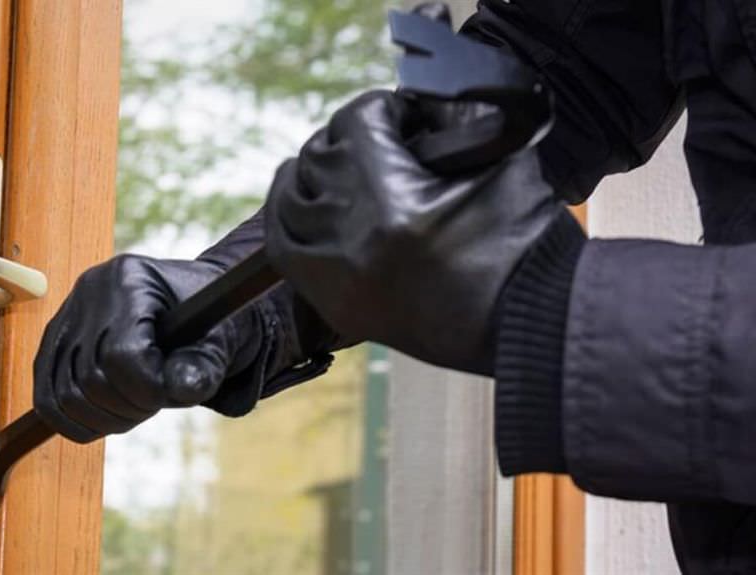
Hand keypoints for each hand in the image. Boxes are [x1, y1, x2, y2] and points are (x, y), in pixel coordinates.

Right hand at [34, 212, 340, 442]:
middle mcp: (90, 290)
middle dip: (127, 407)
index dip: (147, 390)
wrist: (195, 309)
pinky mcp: (56, 340)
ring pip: (62, 393)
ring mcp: (67, 314)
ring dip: (101, 418)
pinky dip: (72, 419)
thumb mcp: (219, 343)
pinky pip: (46, 395)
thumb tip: (180, 388)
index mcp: (131, 280)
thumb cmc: (210, 323)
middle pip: (89, 378)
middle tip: (155, 403)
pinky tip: (104, 418)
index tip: (170, 393)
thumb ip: (202, 369)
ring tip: (134, 408)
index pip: (122, 354)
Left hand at [264, 89, 575, 374]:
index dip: (382, 109)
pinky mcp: (336, 302)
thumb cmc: (524, 239)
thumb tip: (409, 100)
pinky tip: (304, 203)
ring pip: (290, 200)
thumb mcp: (498, 156)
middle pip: (319, 157)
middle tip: (380, 144)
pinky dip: (287, 218)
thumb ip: (449, 113)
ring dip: (312, 175)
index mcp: (393, 200)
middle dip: (349, 140)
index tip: (404, 118)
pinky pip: (284, 249)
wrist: (532, 318)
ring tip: (339, 168)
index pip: (355, 121)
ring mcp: (338, 276)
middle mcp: (353, 238)